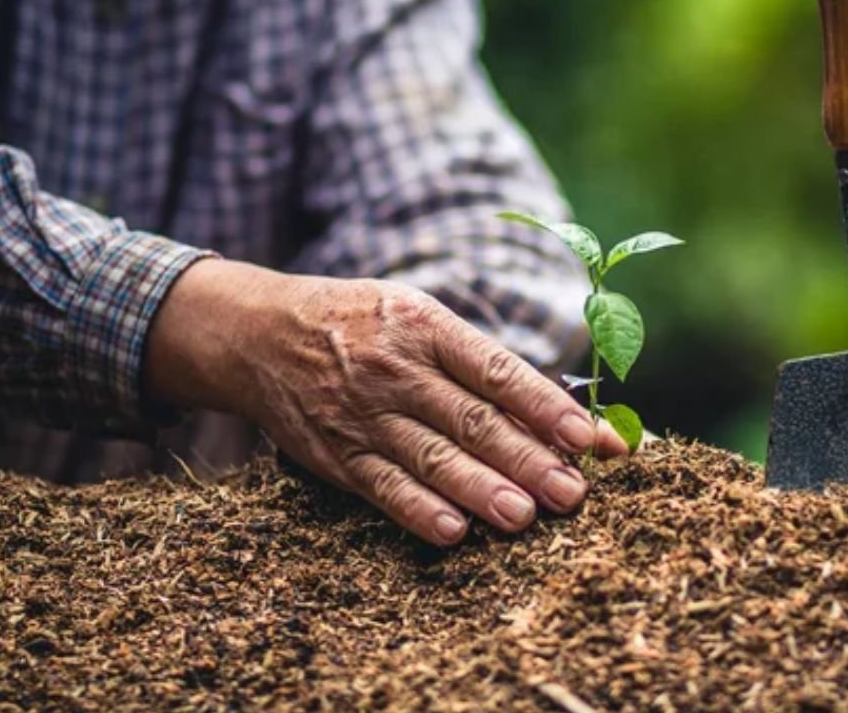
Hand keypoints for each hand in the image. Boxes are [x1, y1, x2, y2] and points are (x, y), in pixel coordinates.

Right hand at [146, 259, 625, 544]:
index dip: (544, 405)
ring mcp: (363, 414)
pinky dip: (418, 511)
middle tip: (572, 492)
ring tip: (524, 517)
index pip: (497, 369)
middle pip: (472, 420)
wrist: (260, 332)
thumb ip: (483, 363)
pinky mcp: (336, 453)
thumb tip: (563, 410)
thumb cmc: (367, 325)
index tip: (587, 436)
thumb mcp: (420, 317)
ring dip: (481, 490)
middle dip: (526, 458)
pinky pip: (382, 486)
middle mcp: (396, 369)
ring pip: (432, 457)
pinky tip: (454, 531)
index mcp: (427, 326)